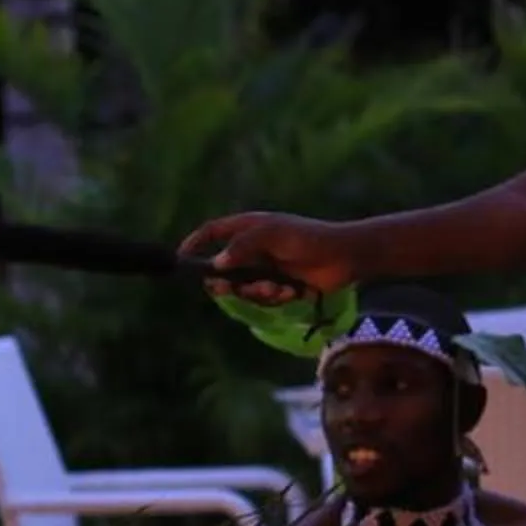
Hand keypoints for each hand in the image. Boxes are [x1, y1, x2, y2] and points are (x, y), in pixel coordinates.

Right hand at [177, 211, 361, 303]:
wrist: (345, 257)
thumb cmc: (309, 238)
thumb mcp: (273, 234)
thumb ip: (243, 245)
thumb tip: (217, 262)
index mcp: (250, 228)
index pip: (213, 232)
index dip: (196, 243)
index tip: (181, 258)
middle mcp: (254, 248)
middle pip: (224, 268)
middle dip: (226, 282)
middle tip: (226, 289)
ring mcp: (267, 268)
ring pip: (244, 288)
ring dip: (258, 292)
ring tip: (279, 288)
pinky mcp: (281, 286)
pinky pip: (265, 298)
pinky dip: (276, 297)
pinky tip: (292, 292)